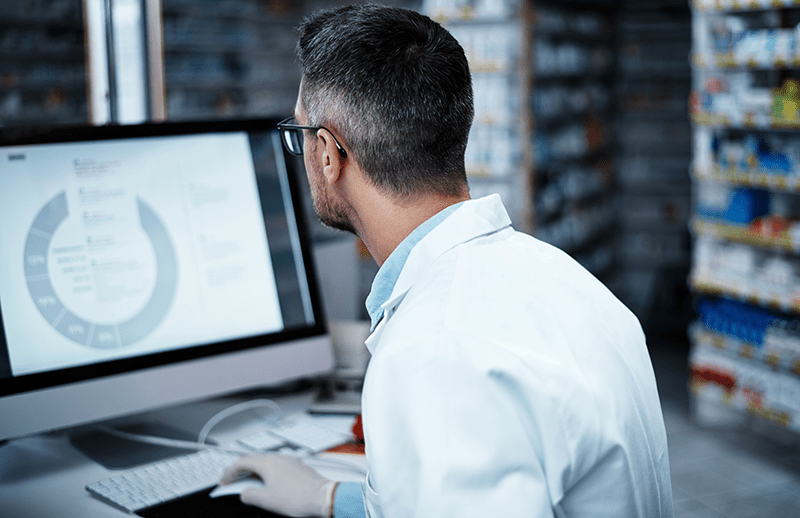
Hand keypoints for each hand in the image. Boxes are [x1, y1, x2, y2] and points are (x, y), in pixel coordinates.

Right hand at [220, 453, 335, 516]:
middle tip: (232, 479)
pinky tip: (270, 483)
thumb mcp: (266, 501)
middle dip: (241, 468)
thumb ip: (250, 495)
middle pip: (254, 458)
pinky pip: (278, 466)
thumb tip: (245, 493)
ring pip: (267, 461)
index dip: (229, 472)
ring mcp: (290, 461)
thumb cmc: (298, 498)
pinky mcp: (299, 467)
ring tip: (249, 482)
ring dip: (255, 470)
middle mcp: (279, 458)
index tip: (224, 482)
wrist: (323, 497)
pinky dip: (268, 472)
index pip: (242, 462)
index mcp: (268, 463)